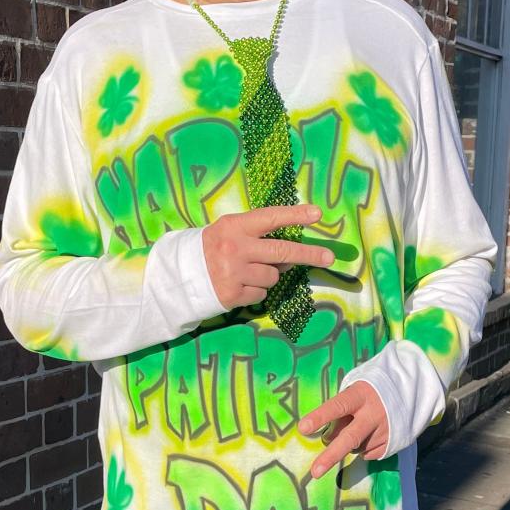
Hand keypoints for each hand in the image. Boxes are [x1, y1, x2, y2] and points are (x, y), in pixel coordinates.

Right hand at [201, 204, 331, 309]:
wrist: (180, 276)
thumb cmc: (210, 249)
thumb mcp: (230, 233)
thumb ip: (258, 237)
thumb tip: (291, 254)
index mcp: (235, 227)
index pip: (270, 218)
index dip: (295, 215)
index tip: (317, 214)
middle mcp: (236, 248)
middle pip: (282, 251)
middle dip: (309, 254)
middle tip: (329, 257)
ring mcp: (234, 273)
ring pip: (273, 276)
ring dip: (267, 275)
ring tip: (246, 272)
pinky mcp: (233, 295)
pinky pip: (261, 293)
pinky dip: (255, 290)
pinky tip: (239, 285)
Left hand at [299, 381, 389, 478]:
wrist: (409, 393)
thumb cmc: (370, 393)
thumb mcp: (355, 393)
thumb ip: (341, 412)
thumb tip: (327, 438)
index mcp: (361, 396)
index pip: (338, 406)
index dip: (320, 417)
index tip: (303, 428)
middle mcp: (374, 414)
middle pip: (349, 437)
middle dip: (331, 456)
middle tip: (315, 472)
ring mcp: (385, 430)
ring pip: (354, 447)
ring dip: (349, 443)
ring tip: (359, 426)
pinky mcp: (392, 444)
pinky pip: (367, 453)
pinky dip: (363, 447)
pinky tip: (370, 434)